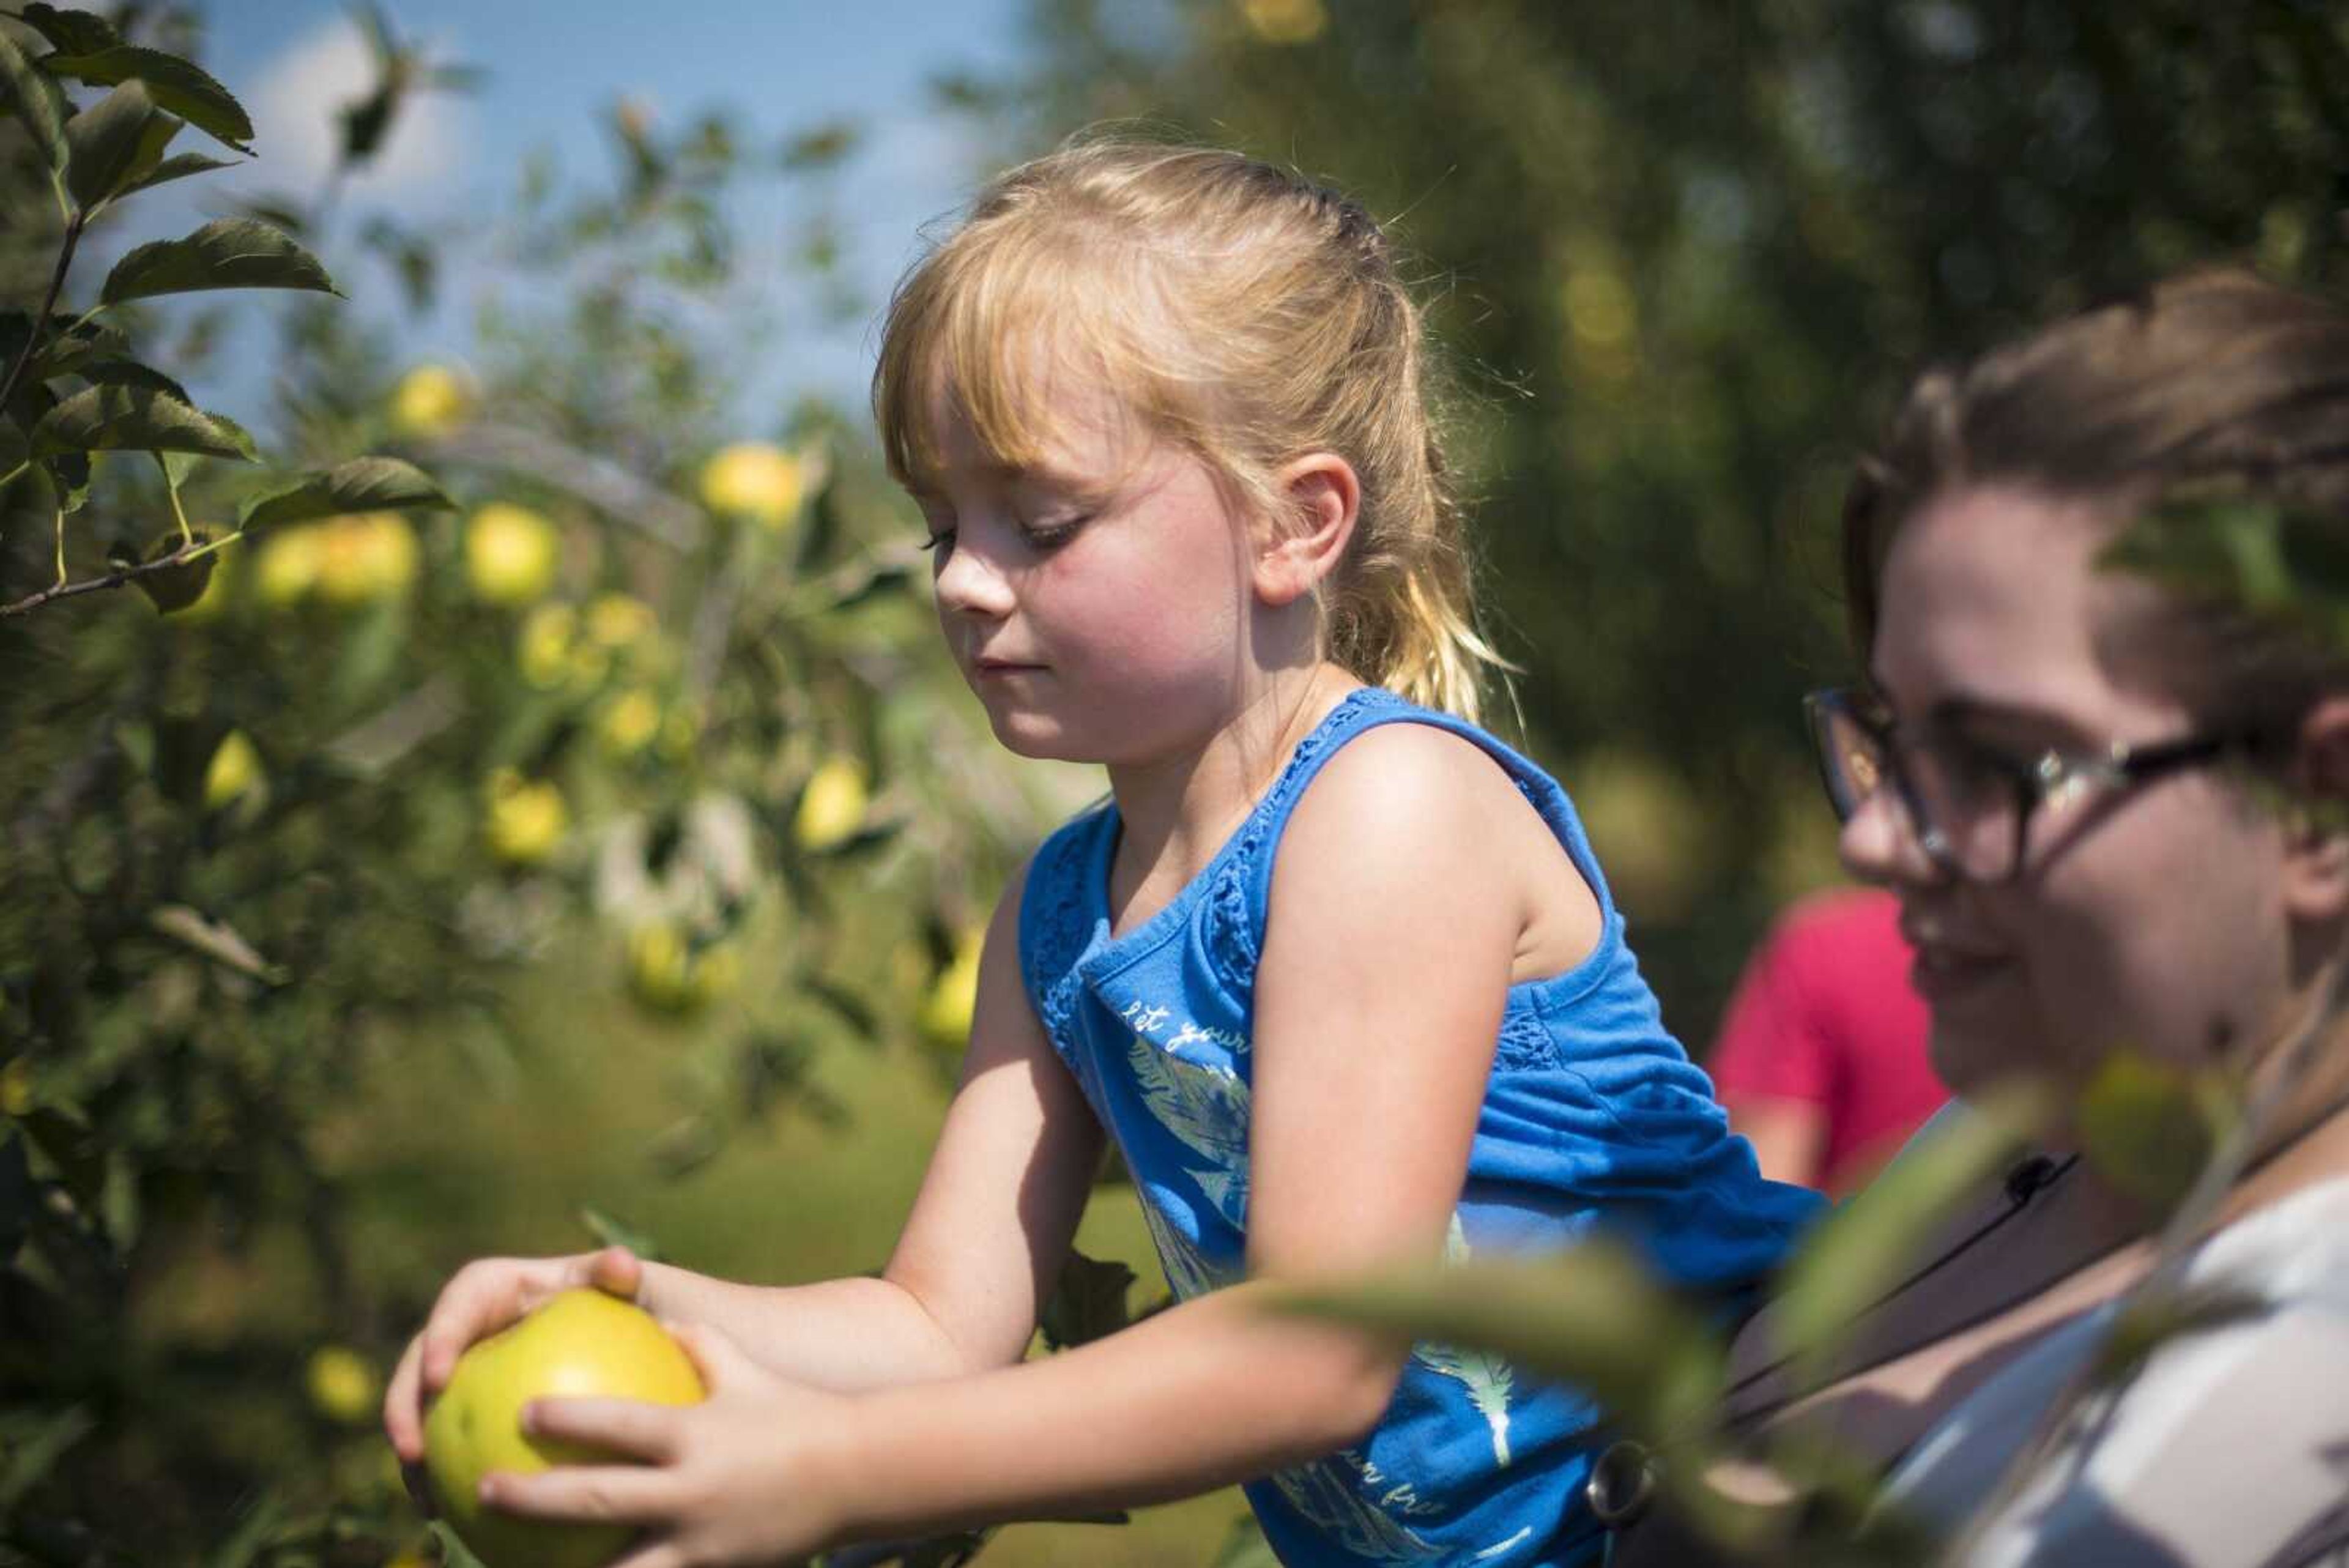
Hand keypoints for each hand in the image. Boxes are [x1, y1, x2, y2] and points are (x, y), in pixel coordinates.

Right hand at [383, 1246, 644, 1482]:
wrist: (645, 1339)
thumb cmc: (639, 1308)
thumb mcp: (638, 1288)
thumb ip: (620, 1277)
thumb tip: (621, 1263)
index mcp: (504, 1288)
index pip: (464, 1299)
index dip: (442, 1332)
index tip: (439, 1376)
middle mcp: (478, 1327)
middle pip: (423, 1358)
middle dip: (403, 1401)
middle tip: (410, 1449)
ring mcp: (473, 1370)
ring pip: (425, 1408)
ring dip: (413, 1449)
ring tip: (423, 1496)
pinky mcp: (476, 1411)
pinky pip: (450, 1442)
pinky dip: (444, 1476)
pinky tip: (450, 1517)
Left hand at [477, 1319, 857, 1567]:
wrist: (857, 1473)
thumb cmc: (792, 1410)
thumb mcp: (743, 1367)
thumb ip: (695, 1341)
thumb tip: (648, 1312)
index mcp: (695, 1433)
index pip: (619, 1425)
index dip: (566, 1419)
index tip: (518, 1414)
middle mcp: (691, 1490)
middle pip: (596, 1499)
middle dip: (533, 1498)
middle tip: (484, 1491)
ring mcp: (699, 1541)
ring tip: (508, 1566)